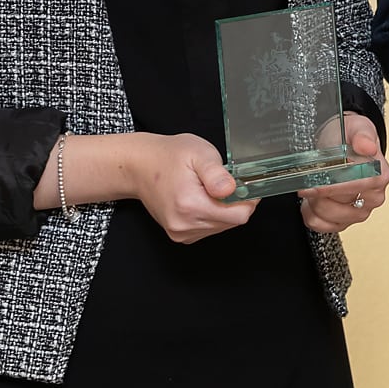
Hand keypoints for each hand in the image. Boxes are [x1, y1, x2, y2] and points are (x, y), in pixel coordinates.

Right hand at [132, 133, 257, 243]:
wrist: (140, 166)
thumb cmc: (168, 156)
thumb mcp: (199, 153)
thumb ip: (217, 173)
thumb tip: (232, 190)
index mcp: (190, 204)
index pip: (238, 216)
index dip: (248, 200)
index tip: (245, 184)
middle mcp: (183, 224)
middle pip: (231, 222)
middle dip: (235, 203)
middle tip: (225, 182)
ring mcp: (180, 232)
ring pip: (221, 227)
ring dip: (223, 209)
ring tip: (209, 188)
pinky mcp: (178, 234)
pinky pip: (209, 229)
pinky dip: (212, 215)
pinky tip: (202, 198)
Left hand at [299, 113, 388, 233]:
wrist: (339, 143)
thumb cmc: (348, 137)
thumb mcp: (356, 127)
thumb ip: (363, 135)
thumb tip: (368, 146)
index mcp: (380, 175)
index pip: (355, 187)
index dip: (331, 187)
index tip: (313, 183)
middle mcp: (374, 197)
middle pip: (340, 206)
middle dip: (318, 194)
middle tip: (308, 180)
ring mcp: (360, 211)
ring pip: (330, 218)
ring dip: (314, 204)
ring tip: (311, 188)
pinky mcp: (346, 221)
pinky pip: (323, 227)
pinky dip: (312, 215)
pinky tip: (312, 201)